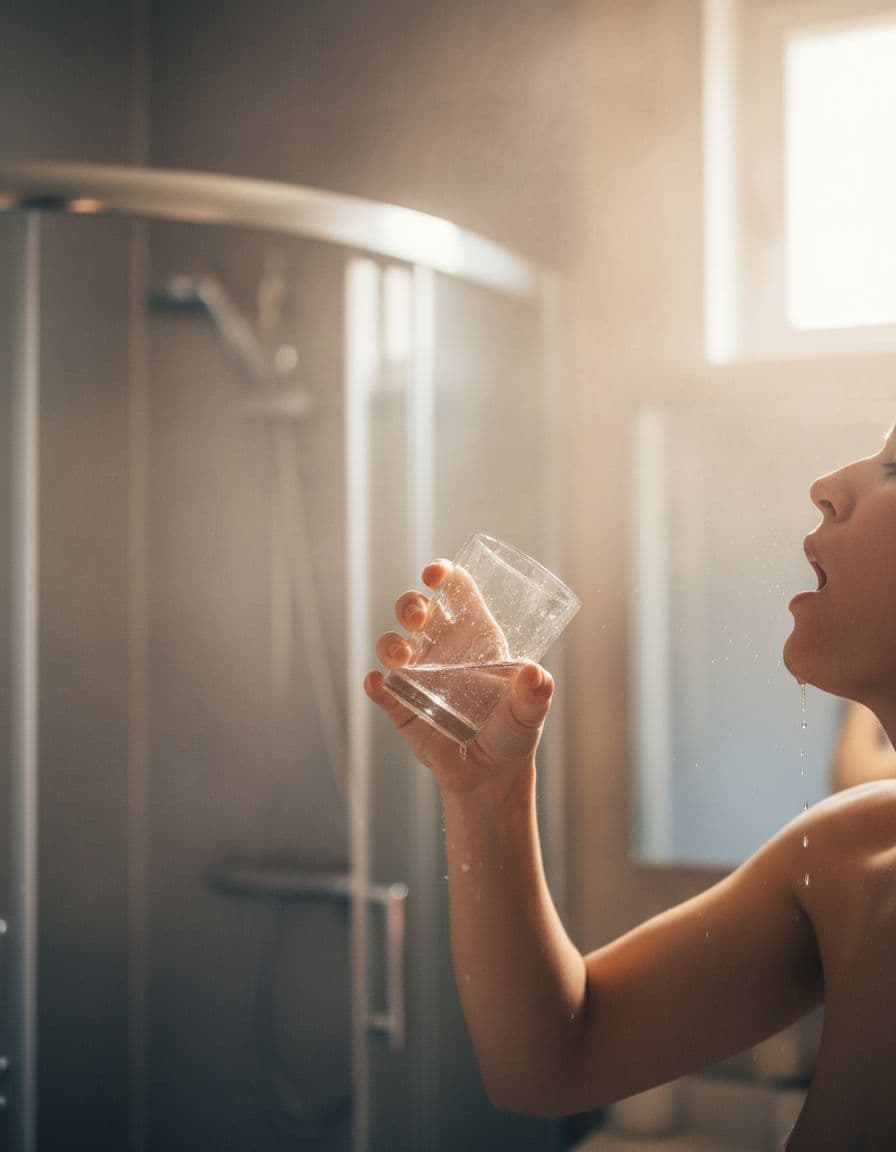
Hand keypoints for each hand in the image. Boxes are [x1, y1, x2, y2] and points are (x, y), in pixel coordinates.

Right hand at [364, 560, 554, 792]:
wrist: (490, 775)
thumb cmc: (513, 731)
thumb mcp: (530, 711)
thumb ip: (536, 694)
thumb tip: (536, 675)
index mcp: (473, 634)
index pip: (454, 590)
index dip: (441, 573)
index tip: (434, 575)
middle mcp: (441, 647)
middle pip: (414, 609)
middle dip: (409, 605)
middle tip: (418, 618)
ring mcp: (418, 675)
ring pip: (391, 643)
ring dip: (390, 643)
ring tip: (403, 658)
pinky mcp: (401, 705)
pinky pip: (382, 689)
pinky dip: (376, 684)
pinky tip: (379, 684)